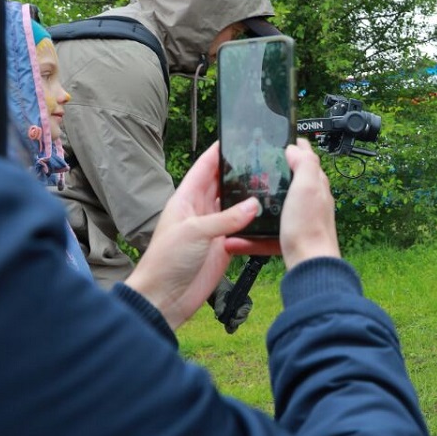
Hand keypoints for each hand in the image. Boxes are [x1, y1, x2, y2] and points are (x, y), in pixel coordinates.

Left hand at [125, 143, 259, 328]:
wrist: (165, 296)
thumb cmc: (167, 260)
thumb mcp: (196, 232)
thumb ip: (226, 217)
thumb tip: (254, 204)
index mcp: (186, 199)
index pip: (204, 168)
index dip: (217, 153)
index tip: (235, 138)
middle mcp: (200, 211)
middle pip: (222, 185)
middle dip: (239, 173)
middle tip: (262, 161)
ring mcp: (212, 230)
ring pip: (234, 207)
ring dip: (249, 199)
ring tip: (270, 185)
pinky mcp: (223, 248)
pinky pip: (241, 230)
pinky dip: (253, 225)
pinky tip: (268, 218)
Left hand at [208, 275, 253, 332]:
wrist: (211, 288)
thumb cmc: (219, 286)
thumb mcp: (220, 292)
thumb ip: (220, 302)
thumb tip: (219, 314)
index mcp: (243, 298)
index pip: (247, 307)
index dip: (243, 312)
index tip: (236, 314)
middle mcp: (240, 306)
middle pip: (243, 316)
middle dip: (238, 320)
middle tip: (231, 321)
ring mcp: (234, 312)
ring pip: (237, 322)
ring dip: (233, 325)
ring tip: (228, 326)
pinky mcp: (227, 317)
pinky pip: (230, 325)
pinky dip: (229, 327)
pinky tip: (227, 329)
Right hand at [227, 138, 339, 268]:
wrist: (309, 265)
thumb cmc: (309, 228)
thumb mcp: (307, 186)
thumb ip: (304, 164)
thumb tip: (295, 149)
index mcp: (316, 186)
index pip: (307, 159)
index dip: (294, 147)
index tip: (280, 141)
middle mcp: (311, 203)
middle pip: (292, 183)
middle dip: (275, 175)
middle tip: (256, 169)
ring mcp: (300, 222)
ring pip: (276, 210)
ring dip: (260, 206)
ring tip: (243, 203)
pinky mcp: (289, 240)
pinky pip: (266, 236)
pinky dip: (252, 237)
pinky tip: (237, 240)